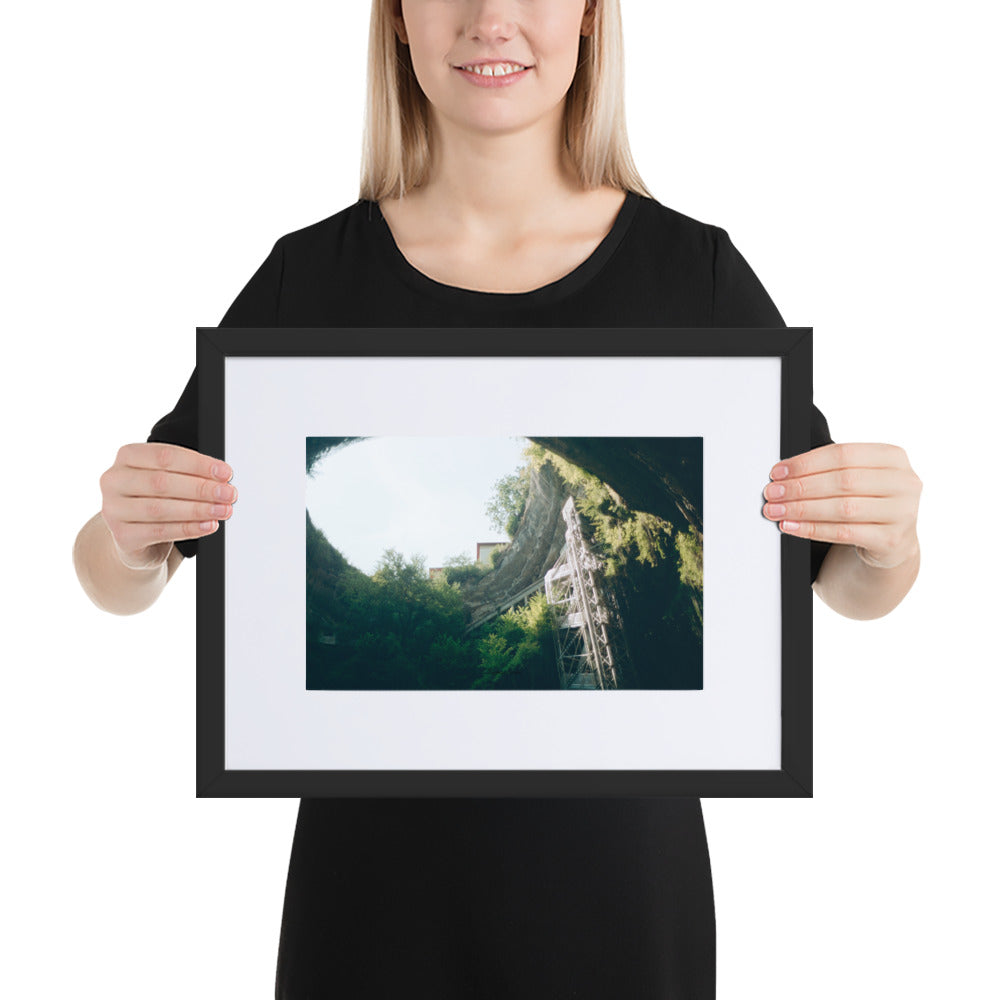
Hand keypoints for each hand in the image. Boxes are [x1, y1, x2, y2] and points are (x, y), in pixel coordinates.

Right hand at [99, 443, 236, 569]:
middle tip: (228, 493)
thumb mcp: (168, 479)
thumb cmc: (155, 500)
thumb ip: (189, 474)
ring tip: (223, 510)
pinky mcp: (122, 535)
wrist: (135, 538)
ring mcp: (113, 509)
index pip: (165, 456)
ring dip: (198, 509)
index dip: (198, 464)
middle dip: (201, 488)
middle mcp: (114, 480)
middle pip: (162, 482)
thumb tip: (222, 478)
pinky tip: (208, 525)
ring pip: (161, 508)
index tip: (225, 473)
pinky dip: (189, 528)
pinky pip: (160, 531)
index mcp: (127, 457)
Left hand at [761, 443, 920, 569]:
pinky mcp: (892, 540)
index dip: (806, 463)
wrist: (892, 541)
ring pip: (842, 508)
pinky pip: (844, 533)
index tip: (778, 472)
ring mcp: (903, 512)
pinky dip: (812, 529)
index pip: (843, 454)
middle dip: (800, 487)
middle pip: (843, 481)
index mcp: (893, 457)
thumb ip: (830, 470)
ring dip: (802, 509)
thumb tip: (783, 474)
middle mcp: (904, 482)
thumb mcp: (858, 478)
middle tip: (772, 493)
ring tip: (776, 511)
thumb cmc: (868, 502)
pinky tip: (791, 527)